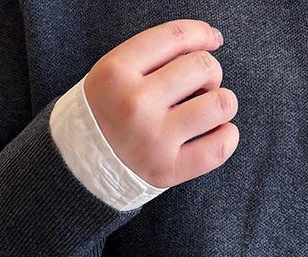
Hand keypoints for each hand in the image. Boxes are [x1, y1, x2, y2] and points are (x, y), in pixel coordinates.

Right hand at [84, 19, 238, 188]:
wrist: (80, 167)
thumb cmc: (107, 114)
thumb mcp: (113, 74)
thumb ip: (153, 54)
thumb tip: (211, 41)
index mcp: (115, 74)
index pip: (176, 37)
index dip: (202, 34)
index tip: (212, 41)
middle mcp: (134, 105)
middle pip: (203, 67)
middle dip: (209, 74)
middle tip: (197, 89)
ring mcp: (152, 139)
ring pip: (220, 104)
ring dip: (222, 103)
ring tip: (205, 111)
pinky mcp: (166, 170)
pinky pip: (219, 147)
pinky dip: (227, 136)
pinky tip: (217, 133)